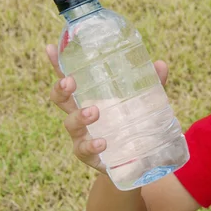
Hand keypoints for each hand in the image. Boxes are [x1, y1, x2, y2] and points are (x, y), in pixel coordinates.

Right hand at [45, 44, 168, 171]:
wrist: (138, 161)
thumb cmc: (133, 124)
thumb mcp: (144, 103)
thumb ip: (151, 85)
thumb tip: (161, 65)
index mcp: (89, 96)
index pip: (69, 77)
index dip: (58, 64)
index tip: (50, 48)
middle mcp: (80, 114)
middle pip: (60, 99)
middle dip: (60, 89)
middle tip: (70, 82)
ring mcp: (82, 136)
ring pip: (70, 124)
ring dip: (79, 116)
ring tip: (94, 111)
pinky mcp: (90, 156)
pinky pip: (85, 150)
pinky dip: (92, 145)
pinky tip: (101, 142)